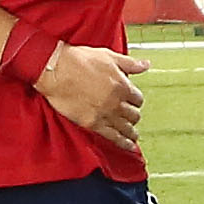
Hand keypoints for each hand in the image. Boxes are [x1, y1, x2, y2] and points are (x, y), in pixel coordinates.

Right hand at [35, 38, 145, 153]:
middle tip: (131, 116)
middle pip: (133, 114)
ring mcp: (106, 114)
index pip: (138, 98)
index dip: (136, 100)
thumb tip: (145, 65)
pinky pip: (113, 137)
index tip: (132, 101)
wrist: (57, 70)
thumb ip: (130, 63)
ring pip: (126, 127)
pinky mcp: (93, 124)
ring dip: (132, 132)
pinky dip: (124, 143)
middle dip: (133, 115)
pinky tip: (129, 146)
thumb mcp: (109, 56)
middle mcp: (117, 102)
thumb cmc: (79, 61)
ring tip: (134, 135)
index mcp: (122, 85)